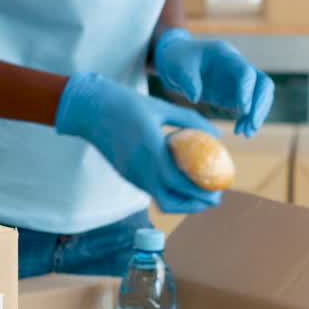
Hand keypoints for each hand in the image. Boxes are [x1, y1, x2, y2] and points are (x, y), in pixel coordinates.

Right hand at [55, 72, 222, 214]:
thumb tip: (217, 135)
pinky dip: (168, 191)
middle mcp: (140, 170)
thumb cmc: (127, 103)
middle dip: (195, 205)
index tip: (218, 192)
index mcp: (151, 152)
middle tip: (213, 197)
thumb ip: (190, 121)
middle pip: (171, 201)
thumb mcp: (162, 107)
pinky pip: (150, 190)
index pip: (180, 184)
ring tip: (197, 193)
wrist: (90, 110)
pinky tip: (179, 180)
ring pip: (159, 200)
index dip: (201, 192)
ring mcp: (132, 176)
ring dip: (181, 202)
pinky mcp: (126, 175)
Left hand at [152, 28, 273, 137]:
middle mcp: (237, 67)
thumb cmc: (178, 60)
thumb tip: (195, 97)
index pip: (245, 72)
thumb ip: (186, 80)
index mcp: (225, 56)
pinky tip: (240, 131)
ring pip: (260, 96)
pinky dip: (247, 119)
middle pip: (262, 83)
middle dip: (260, 105)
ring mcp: (238, 81)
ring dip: (257, 114)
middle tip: (252, 125)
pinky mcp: (234, 94)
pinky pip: (249, 107)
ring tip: (247, 133)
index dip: (247, 91)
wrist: (177, 61)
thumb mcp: (177, 67)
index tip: (243, 110)